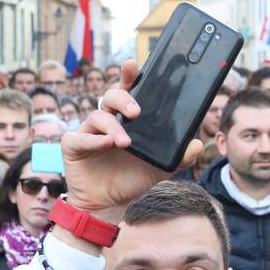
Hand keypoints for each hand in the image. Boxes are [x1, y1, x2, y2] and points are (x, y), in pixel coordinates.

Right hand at [59, 61, 201, 225]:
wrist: (108, 205)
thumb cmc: (131, 179)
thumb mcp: (159, 169)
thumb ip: (178, 158)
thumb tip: (197, 145)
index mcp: (125, 119)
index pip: (128, 91)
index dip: (128, 76)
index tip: (133, 65)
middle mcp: (106, 120)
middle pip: (111, 96)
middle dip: (123, 98)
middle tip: (137, 112)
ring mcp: (88, 131)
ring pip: (97, 115)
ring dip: (113, 126)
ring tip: (125, 142)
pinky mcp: (73, 146)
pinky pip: (80, 138)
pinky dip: (94, 140)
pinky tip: (106, 144)